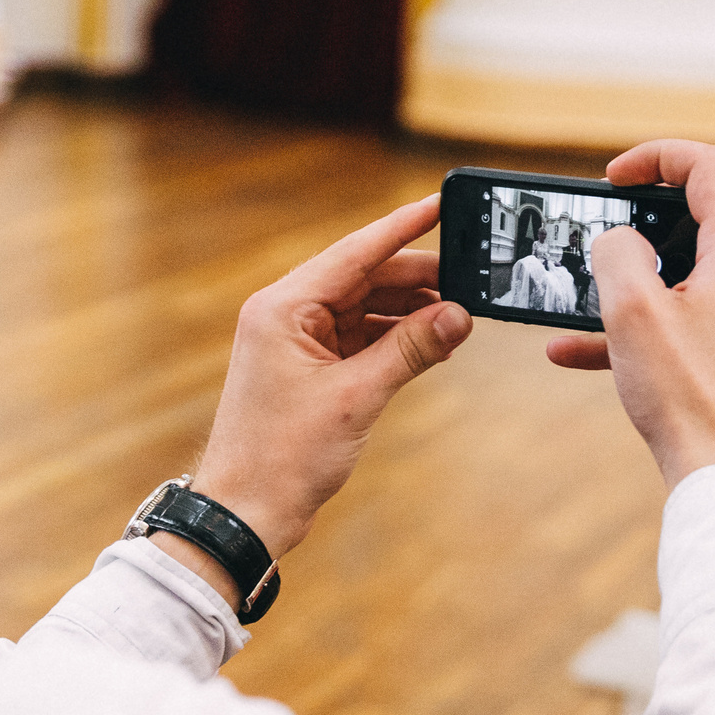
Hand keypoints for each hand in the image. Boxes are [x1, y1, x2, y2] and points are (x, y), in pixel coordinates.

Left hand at [165, 197, 471, 596]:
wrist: (245, 512)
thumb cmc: (282, 457)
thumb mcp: (356, 397)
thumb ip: (411, 350)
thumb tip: (459, 316)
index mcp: (283, 308)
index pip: (354, 252)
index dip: (401, 228)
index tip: (439, 203)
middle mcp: (286, 316)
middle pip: (363, 278)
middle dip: (417, 279)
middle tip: (469, 280)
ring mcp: (297, 342)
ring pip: (365, 309)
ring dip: (410, 313)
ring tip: (458, 320)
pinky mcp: (309, 368)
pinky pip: (360, 338)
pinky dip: (395, 340)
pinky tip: (432, 344)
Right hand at [542, 140, 714, 489]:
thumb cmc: (689, 396)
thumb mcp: (632, 310)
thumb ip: (616, 252)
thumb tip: (616, 240)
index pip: (707, 166)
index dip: (654, 157)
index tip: (610, 178)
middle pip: (694, 217)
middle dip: (633, 221)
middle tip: (593, 232)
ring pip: (678, 273)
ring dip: (623, 280)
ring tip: (574, 296)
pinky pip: (677, 321)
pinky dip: (632, 325)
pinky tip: (573, 351)